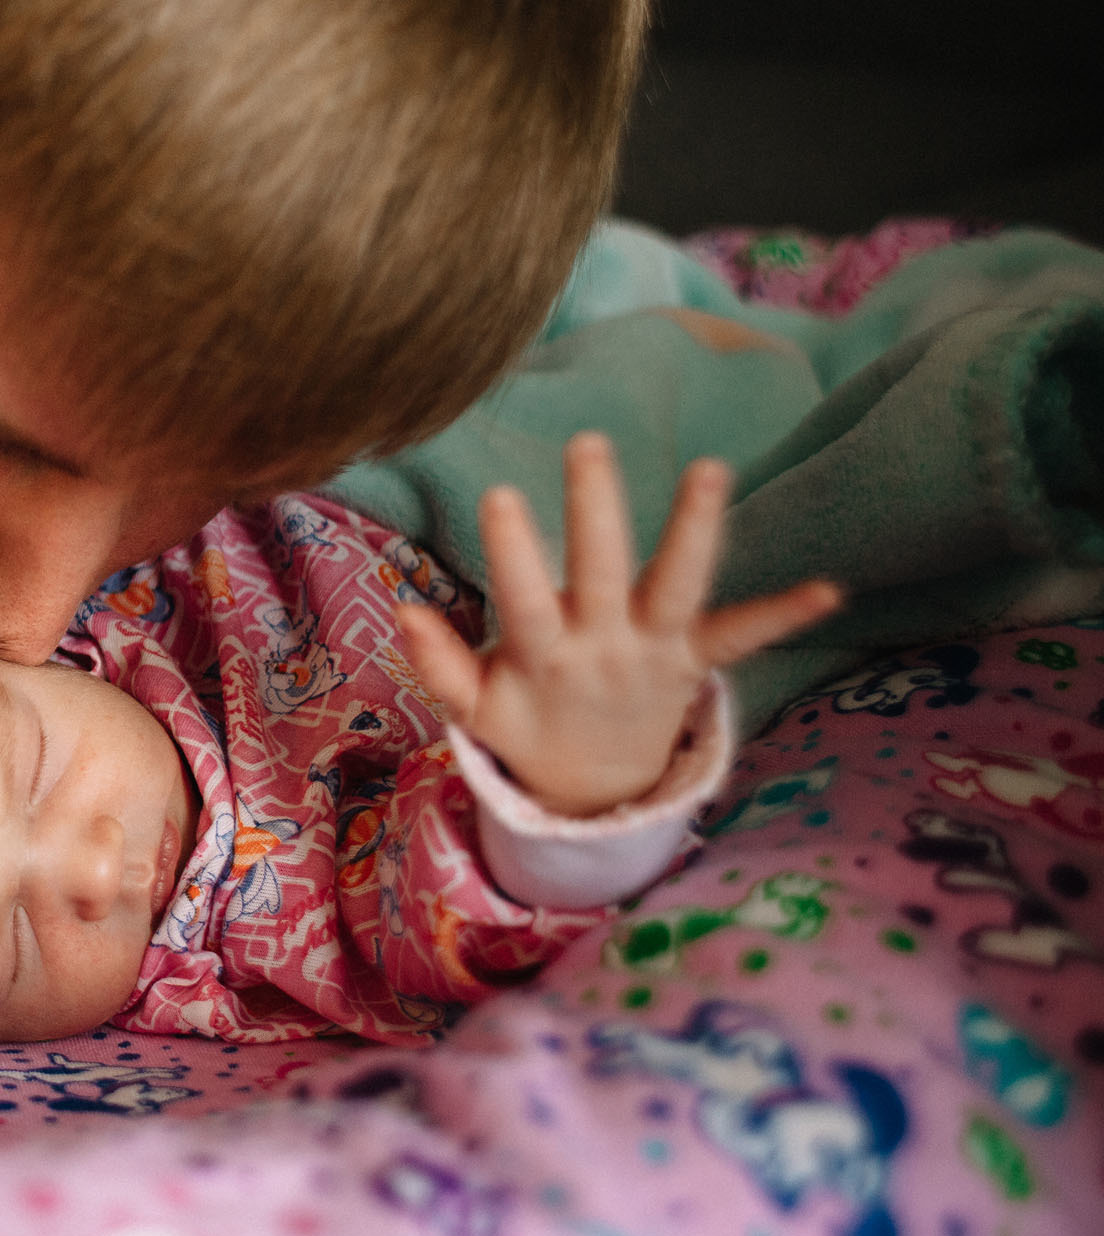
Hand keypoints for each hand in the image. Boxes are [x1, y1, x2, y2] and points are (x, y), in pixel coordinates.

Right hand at [395, 433, 839, 817]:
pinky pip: (742, 636)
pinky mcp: (696, 660)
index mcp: (545, 657)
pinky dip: (784, 614)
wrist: (598, 789)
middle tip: (590, 446)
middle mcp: (605, 649)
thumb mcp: (477, 710)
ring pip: (677, 586)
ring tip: (710, 469)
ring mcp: (655, 652)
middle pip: (601, 573)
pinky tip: (832, 592)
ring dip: (695, 529)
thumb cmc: (529, 727)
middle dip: (596, 510)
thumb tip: (402, 610)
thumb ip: (440, 663)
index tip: (503, 496)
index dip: (514, 554)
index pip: (525, 600)